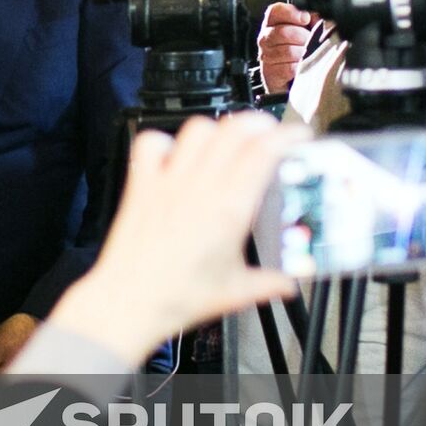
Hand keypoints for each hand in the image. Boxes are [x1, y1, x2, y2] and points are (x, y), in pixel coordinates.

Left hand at [49, 113, 303, 364]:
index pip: (263, 151)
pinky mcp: (141, 185)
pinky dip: (166, 141)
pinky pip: (151, 143)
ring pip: (197, 130)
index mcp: (228, 209)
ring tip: (229, 141)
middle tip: (270, 134)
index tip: (296, 136)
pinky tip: (176, 154)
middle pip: (234, 130)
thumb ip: (269, 283)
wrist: (128, 302)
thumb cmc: (175, 297)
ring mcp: (168, 182)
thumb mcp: (236, 292)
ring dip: (218, 129)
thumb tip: (288, 282)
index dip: (285, 135)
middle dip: (259, 124)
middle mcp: (198, 187)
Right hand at [258, 3, 316, 94]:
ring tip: (306, 54)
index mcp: (273, 22)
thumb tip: (317, 11)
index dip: (291, 13)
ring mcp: (265, 55)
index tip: (306, 18)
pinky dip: (299, 67)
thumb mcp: (309, 27)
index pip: (275, 11)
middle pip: (283, 32)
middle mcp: (265, 37)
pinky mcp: (269, 72)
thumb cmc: (301, 47)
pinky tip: (300, 65)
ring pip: (287, 51)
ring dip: (303, 53)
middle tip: (309, 41)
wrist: (294, 75)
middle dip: (303, 37)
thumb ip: (312, 16)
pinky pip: (288, 68)